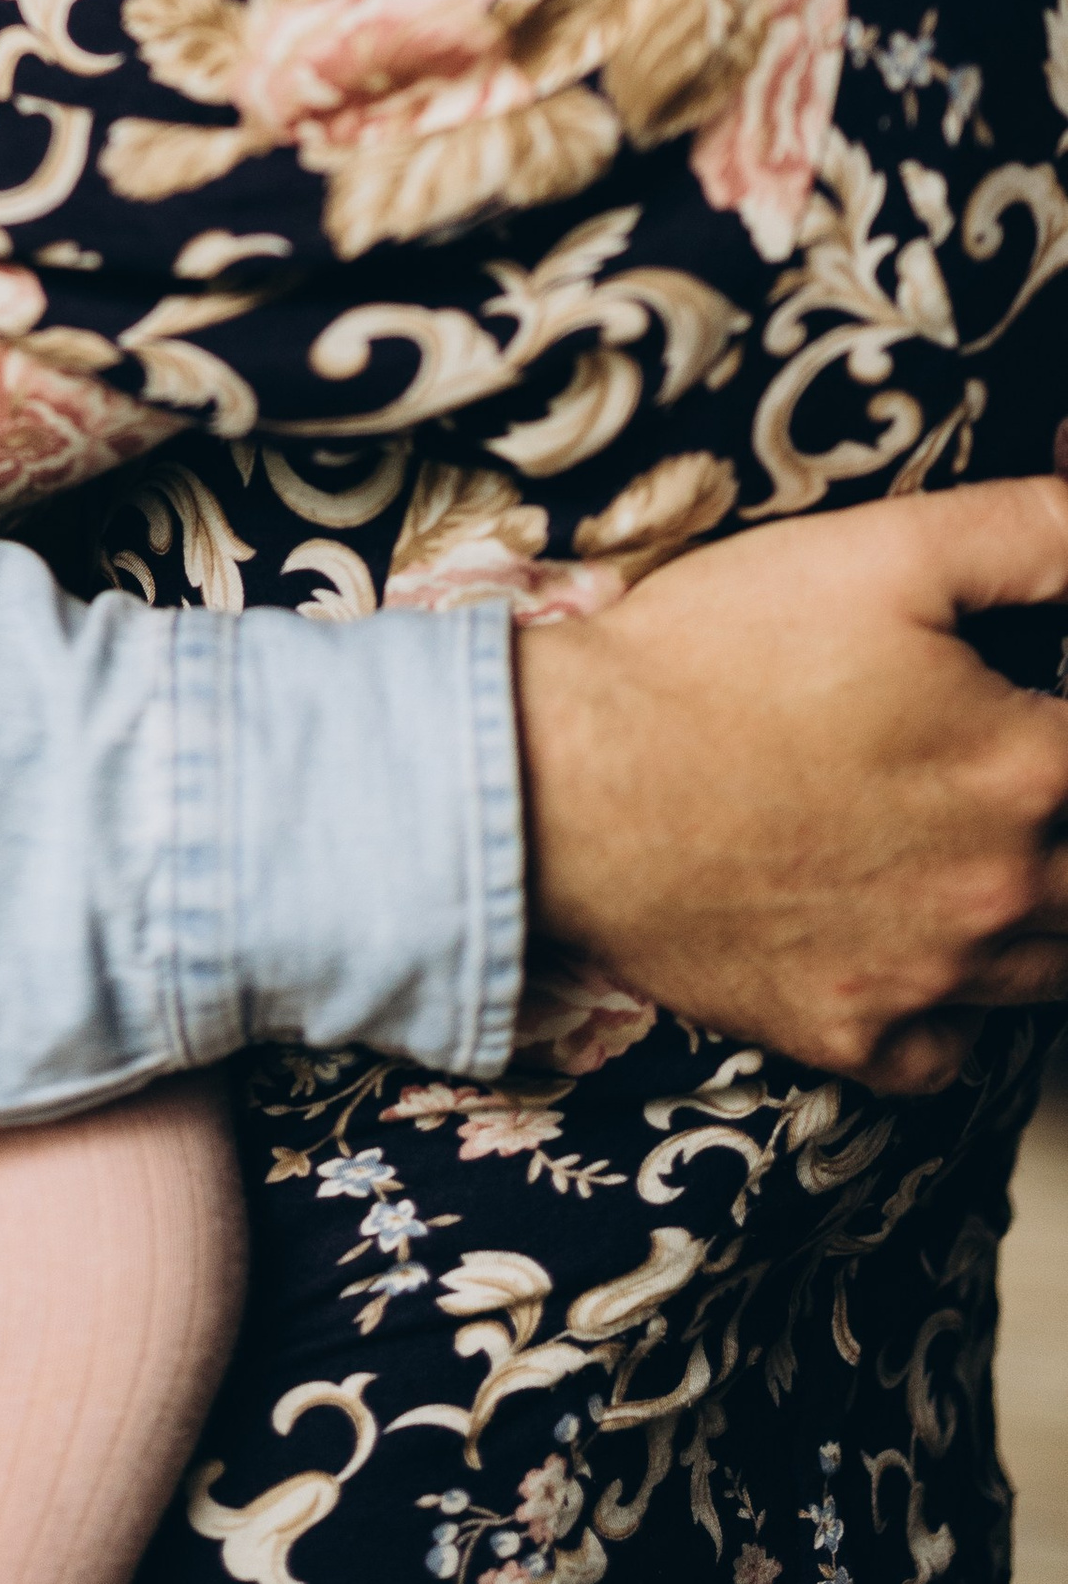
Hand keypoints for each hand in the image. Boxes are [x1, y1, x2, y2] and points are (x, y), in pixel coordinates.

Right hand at [517, 478, 1067, 1090]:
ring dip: (1033, 910)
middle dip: (1053, 812)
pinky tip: (907, 940)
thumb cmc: (712, 657)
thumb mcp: (881, 550)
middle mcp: (1004, 893)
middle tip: (974, 768)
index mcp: (1028, 768)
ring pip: (1048, 969)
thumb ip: (1033, 534)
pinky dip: (949, 1007)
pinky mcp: (855, 1037)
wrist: (565, 783)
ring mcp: (931, 979)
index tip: (1011, 710)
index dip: (1056, 720)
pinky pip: (951, 1049)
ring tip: (965, 849)